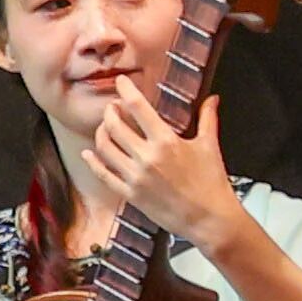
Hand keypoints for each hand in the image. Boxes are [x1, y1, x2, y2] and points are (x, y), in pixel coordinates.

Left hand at [64, 75, 246, 253]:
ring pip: (105, 147)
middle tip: (112, 107)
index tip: (121, 81)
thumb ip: (207, 119)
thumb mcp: (209, 146)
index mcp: (166, 141)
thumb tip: (212, 99)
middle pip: (115, 125)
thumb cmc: (212, 183)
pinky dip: (93, 161)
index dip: (126, 90)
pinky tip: (89, 153)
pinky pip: (104, 174)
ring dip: (101, 132)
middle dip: (110, 111)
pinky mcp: (130, 194)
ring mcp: (135, 176)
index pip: (138, 107)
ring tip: (105, 127)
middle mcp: (146, 157)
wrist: (209, 219)